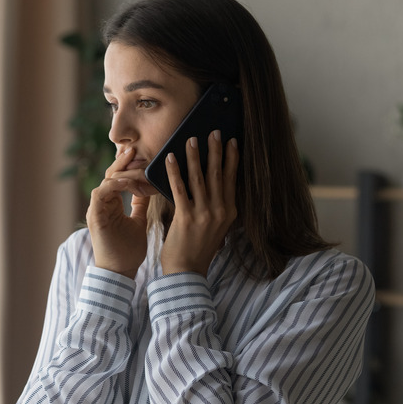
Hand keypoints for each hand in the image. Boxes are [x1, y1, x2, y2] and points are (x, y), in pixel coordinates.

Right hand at [86, 148, 155, 278]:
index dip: (129, 166)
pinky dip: (113, 185)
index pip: (119, 177)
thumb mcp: (139, 221)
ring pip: (106, 181)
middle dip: (123, 161)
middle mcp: (102, 204)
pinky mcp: (94, 216)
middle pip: (110, 175)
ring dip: (121, 172)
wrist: (120, 272)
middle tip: (135, 148)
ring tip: (135, 164)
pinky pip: (100, 193)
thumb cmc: (129, 251)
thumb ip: (140, 204)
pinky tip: (127, 181)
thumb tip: (148, 188)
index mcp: (112, 203)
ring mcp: (97, 209)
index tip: (143, 155)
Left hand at [161, 130, 238, 275]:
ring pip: (199, 178)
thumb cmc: (198, 248)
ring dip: (195, 156)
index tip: (232, 141)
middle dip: (216, 150)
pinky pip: (179, 188)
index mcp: (229, 212)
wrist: (187, 271)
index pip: (232, 179)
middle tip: (214, 131)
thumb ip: (217, 207)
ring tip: (191, 139)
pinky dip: (174, 171)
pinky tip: (170, 158)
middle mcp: (220, 211)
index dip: (232, 159)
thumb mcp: (216, 227)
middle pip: (218, 174)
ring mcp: (204, 214)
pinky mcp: (186, 217)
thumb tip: (213, 184)